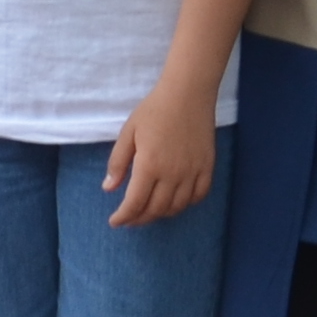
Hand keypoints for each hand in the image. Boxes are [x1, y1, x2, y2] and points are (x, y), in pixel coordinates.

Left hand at [104, 87, 215, 226]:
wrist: (188, 94)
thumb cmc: (153, 110)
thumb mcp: (128, 133)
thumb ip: (118, 162)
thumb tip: (108, 189)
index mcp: (149, 166)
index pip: (135, 203)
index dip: (124, 217)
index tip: (115, 222)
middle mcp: (172, 175)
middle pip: (155, 209)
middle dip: (139, 218)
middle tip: (129, 219)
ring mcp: (192, 173)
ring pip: (177, 207)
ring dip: (160, 214)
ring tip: (149, 211)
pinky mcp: (207, 168)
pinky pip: (198, 196)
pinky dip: (185, 204)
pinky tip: (175, 201)